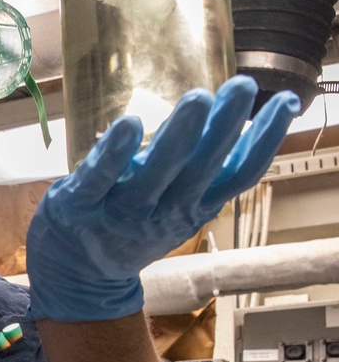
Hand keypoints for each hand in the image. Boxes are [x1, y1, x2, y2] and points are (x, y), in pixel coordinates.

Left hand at [26, 76, 300, 322]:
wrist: (75, 275)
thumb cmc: (131, 226)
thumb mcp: (180, 205)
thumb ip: (206, 172)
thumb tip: (242, 118)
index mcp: (193, 207)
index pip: (239, 175)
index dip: (264, 141)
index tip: (287, 102)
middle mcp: (164, 210)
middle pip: (202, 169)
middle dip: (224, 127)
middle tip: (243, 86)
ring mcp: (122, 209)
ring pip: (157, 173)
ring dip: (179, 137)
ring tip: (198, 99)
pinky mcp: (80, 203)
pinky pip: (100, 176)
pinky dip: (115, 152)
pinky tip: (130, 123)